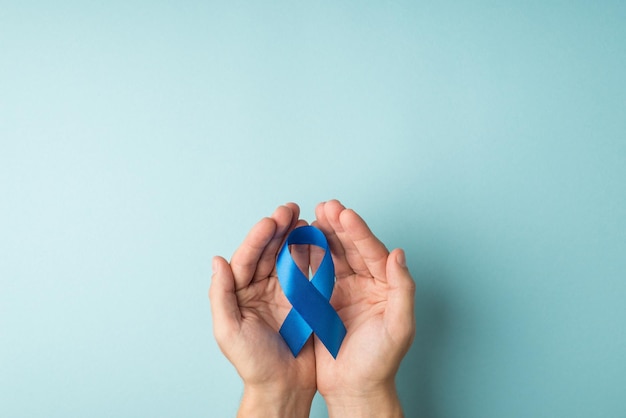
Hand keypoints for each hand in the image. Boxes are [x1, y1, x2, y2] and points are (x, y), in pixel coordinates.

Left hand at [209, 203, 315, 417]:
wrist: (284, 385)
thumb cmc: (253, 363)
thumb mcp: (229, 331)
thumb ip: (221, 295)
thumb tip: (218, 261)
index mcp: (239, 292)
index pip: (246, 258)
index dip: (258, 238)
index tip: (271, 222)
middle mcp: (259, 287)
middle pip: (267, 251)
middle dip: (278, 229)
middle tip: (290, 210)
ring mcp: (282, 290)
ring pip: (286, 255)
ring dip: (293, 235)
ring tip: (303, 218)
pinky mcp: (303, 297)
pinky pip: (305, 270)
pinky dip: (310, 253)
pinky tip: (315, 238)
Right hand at [312, 200, 415, 416]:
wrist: (355, 387)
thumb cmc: (381, 362)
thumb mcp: (399, 327)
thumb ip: (402, 289)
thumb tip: (399, 255)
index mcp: (384, 286)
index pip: (372, 252)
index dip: (359, 231)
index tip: (344, 214)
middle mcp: (366, 283)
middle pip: (352, 247)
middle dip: (338, 225)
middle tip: (325, 206)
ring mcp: (345, 289)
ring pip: (333, 254)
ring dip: (324, 234)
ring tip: (312, 216)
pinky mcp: (325, 299)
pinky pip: (317, 271)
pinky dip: (309, 254)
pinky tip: (301, 240)